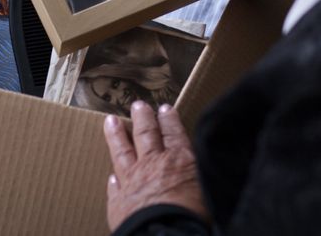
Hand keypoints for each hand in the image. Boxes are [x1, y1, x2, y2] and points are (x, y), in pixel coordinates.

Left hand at [104, 102, 207, 230]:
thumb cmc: (194, 216)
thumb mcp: (209, 187)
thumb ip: (202, 173)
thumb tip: (210, 163)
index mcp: (180, 160)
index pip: (174, 133)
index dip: (169, 120)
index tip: (164, 108)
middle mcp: (154, 165)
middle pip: (146, 135)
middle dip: (142, 118)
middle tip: (138, 105)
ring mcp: (133, 181)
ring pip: (121, 152)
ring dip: (116, 135)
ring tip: (110, 121)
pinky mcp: (119, 201)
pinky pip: (114, 186)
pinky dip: (113, 178)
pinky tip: (110, 175)